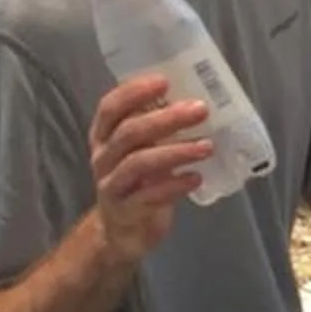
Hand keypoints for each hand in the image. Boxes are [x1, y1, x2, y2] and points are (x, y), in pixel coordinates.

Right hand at [88, 72, 211, 267]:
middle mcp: (103, 157)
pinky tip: (195, 178)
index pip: (110, 108)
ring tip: (207, 147)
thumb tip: (198, 101)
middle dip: (166, 119)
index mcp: (105, 136)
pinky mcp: (125, 211)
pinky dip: (174, 185)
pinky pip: (148, 196)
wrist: (123, 230)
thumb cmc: (139, 179)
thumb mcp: (144, 150)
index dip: (134, 92)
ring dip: (176, 152)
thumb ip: (160, 129)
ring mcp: (111, 185)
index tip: (164, 81)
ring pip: (138, 163)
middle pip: (129, 132)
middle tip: (201, 110)